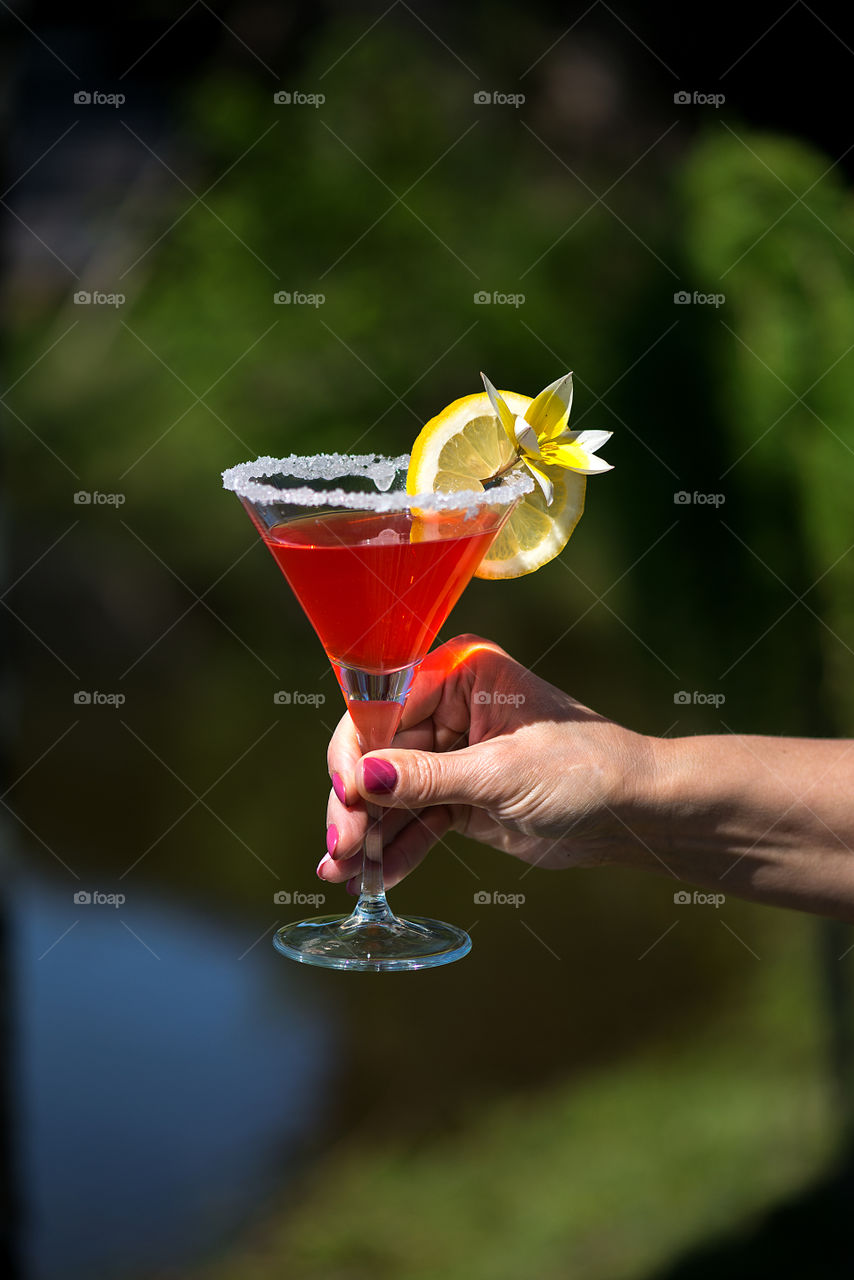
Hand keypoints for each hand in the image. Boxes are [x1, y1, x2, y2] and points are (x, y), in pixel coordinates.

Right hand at [320, 635, 653, 891]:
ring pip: (391, 793)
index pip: (384, 706)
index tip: (344, 798)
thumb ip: (428, 778)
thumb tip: (363, 780)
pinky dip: (396, 849)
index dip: (356, 752)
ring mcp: (451, 753)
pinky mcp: (460, 795)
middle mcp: (447, 707)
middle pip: (377, 753)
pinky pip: (416, 820)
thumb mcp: (501, 773)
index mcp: (460, 673)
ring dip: (368, 834)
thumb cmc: (584, 769)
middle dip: (357, 804)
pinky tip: (373, 878)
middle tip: (340, 850)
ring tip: (343, 875)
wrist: (633, 813)